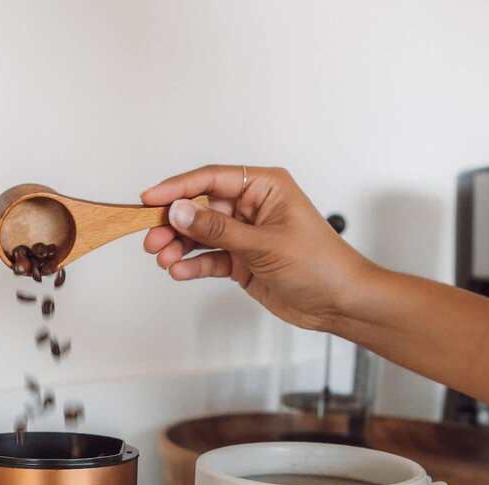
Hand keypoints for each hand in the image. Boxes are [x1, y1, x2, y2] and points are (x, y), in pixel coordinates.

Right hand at [141, 164, 372, 330]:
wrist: (338, 301)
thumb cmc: (319, 264)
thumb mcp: (264, 244)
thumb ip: (218, 230)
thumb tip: (180, 213)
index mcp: (264, 188)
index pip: (211, 179)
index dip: (178, 188)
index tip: (150, 199)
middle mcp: (253, 208)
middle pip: (201, 208)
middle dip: (174, 223)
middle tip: (151, 238)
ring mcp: (246, 236)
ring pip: (202, 235)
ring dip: (180, 247)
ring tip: (162, 258)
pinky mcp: (243, 261)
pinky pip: (211, 258)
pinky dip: (194, 265)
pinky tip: (179, 271)